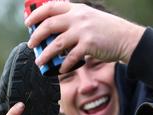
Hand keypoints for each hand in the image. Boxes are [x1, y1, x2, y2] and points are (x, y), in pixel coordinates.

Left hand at [25, 2, 144, 71]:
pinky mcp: (88, 45)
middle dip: (36, 36)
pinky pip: (70, 58)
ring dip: (45, 55)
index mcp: (76, 9)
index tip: (27, 23)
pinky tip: (60, 70)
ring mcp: (83, 31)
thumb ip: (73, 21)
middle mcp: (78, 18)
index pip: (50, 7)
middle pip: (49, 25)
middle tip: (31, 45)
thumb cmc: (106, 31)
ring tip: (39, 62)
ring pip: (56, 44)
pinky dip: (64, 66)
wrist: (126, 38)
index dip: (36, 14)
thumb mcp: (89, 18)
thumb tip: (54, 32)